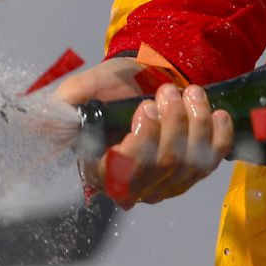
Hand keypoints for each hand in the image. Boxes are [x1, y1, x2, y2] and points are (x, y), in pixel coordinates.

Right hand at [50, 58, 233, 208]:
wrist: (147, 80)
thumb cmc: (113, 87)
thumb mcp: (86, 87)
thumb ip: (69, 102)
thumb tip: (46, 120)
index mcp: (102, 170)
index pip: (125, 173)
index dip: (142, 142)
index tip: (145, 107)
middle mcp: (136, 185)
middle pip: (164, 164)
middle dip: (173, 121)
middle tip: (168, 91)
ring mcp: (168, 182)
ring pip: (191, 162)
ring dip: (196, 121)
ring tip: (191, 92)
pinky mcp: (194, 171)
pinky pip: (213, 161)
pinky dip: (219, 136)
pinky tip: (216, 114)